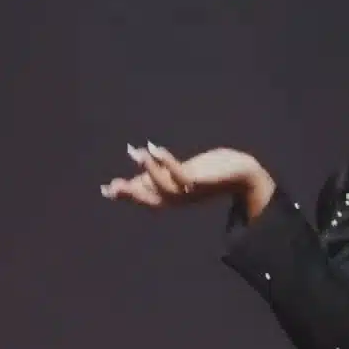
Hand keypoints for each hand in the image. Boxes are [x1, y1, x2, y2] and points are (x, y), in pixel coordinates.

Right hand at [100, 142, 274, 213]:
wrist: (243, 173)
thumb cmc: (212, 171)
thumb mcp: (183, 172)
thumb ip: (162, 174)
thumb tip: (137, 171)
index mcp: (175, 196)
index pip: (147, 197)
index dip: (127, 194)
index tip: (105, 189)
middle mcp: (181, 197)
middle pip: (152, 200)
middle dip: (132, 193)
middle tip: (111, 186)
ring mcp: (190, 190)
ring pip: (164, 188)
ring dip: (148, 171)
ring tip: (135, 153)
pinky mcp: (201, 181)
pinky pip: (179, 174)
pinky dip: (165, 161)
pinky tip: (153, 148)